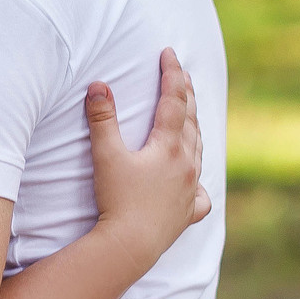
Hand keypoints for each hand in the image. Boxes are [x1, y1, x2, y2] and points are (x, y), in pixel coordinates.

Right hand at [86, 48, 209, 264]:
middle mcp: (187, 164)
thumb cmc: (116, 200)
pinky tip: (196, 187)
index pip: (174, 100)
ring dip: (195, 129)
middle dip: (186, 95)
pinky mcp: (188, 213)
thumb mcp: (105, 156)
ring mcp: (190, 190)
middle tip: (183, 75)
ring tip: (192, 116)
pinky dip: (199, 185)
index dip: (171, 74)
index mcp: (169, 146)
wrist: (130, 245)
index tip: (169, 53)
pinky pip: (201, 196)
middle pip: (191, 121)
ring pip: (198, 151)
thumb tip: (99, 85)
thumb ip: (102, 119)